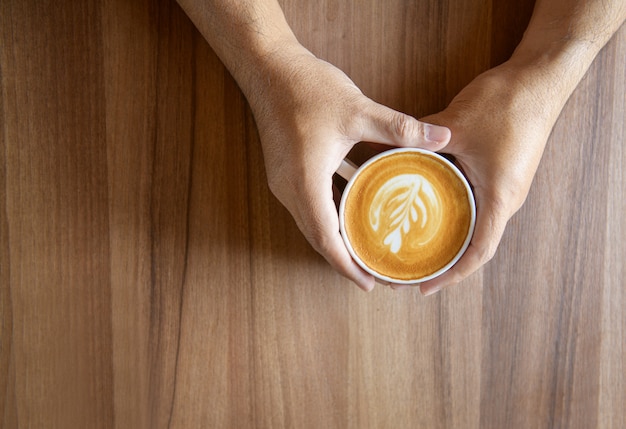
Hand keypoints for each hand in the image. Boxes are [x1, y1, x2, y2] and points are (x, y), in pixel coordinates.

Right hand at [246, 43, 451, 290]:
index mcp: (306, 181)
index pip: (327, 238)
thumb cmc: (308, 89)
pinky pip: (306, 206)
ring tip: (364, 251)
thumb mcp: (359, 110)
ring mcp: (282, 182)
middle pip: (317, 238)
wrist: (269, 69)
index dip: (347, 264)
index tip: (368, 283)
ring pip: (310, 223)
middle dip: (344, 260)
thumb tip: (443, 137)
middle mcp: (289, 189)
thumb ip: (402, 128)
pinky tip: (349, 214)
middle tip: (373, 274)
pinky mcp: (283, 172)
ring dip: (335, 240)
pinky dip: (327, 218)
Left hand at [411, 62, 556, 294]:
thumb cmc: (507, 104)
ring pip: (476, 226)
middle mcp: (505, 200)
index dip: (451, 275)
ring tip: (416, 246)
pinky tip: (429, 210)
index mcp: (499, 198)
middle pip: (475, 245)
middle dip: (444, 261)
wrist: (540, 79)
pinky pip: (477, 205)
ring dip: (449, 239)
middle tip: (410, 268)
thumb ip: (420, 143)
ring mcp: (505, 188)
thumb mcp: (455, 125)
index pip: (478, 253)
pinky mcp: (501, 174)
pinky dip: (454, 216)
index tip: (423, 286)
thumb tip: (385, 150)